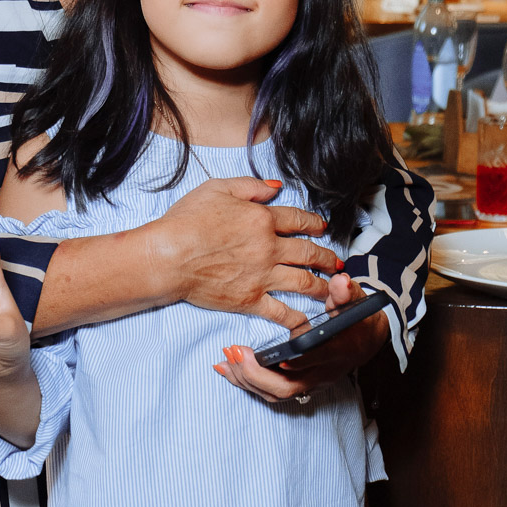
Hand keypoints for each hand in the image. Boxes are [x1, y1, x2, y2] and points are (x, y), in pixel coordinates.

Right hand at [153, 177, 344, 329]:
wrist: (168, 255)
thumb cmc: (186, 221)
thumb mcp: (217, 189)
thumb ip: (250, 186)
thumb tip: (276, 187)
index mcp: (261, 219)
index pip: (298, 220)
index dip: (314, 223)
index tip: (322, 227)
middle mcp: (268, 248)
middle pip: (308, 252)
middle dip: (327, 257)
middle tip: (337, 262)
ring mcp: (262, 276)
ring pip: (304, 282)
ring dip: (322, 286)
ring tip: (333, 290)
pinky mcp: (250, 300)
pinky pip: (281, 311)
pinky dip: (298, 317)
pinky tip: (308, 320)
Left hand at [213, 284, 389, 401]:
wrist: (366, 342)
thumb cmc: (357, 320)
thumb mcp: (355, 302)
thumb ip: (344, 293)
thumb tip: (340, 281)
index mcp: (336, 351)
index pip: (315, 360)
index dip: (296, 362)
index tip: (275, 357)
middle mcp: (321, 373)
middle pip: (287, 387)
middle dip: (257, 374)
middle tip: (235, 353)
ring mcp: (309, 383)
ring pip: (276, 393)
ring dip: (248, 380)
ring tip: (225, 362)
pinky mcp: (298, 385)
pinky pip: (271, 392)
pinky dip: (248, 383)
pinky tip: (230, 370)